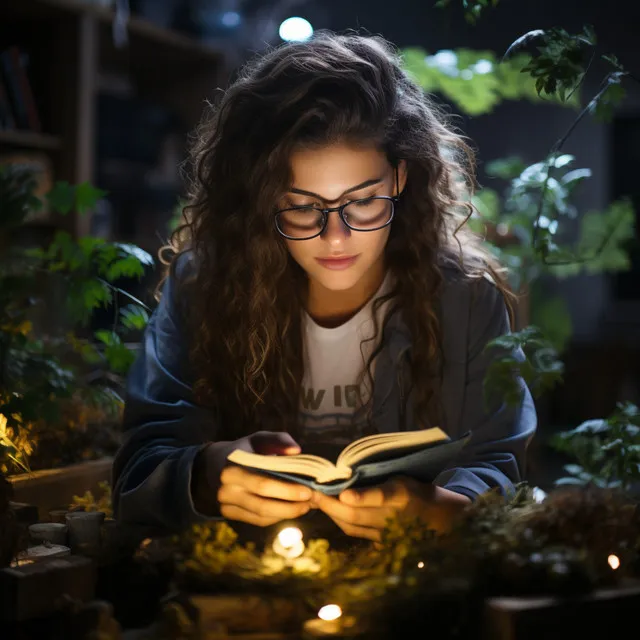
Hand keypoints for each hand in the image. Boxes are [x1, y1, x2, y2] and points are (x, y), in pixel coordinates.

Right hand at [194, 430, 312, 526]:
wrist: (214, 464)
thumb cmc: (245, 449)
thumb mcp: (259, 438)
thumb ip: (279, 441)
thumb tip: (296, 451)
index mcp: (232, 466)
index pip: (263, 483)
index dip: (287, 490)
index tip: (309, 491)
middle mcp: (226, 488)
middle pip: (262, 504)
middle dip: (291, 505)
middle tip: (312, 501)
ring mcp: (225, 504)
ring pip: (261, 516)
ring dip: (287, 514)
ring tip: (307, 507)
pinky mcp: (228, 514)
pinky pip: (256, 520)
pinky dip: (276, 517)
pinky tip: (291, 510)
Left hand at [312, 476, 470, 541]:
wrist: (433, 516)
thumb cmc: (412, 487)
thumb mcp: (400, 475)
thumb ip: (377, 476)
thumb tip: (347, 471)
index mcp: (400, 495)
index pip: (380, 496)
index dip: (361, 497)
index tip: (344, 494)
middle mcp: (392, 516)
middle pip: (357, 514)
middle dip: (331, 505)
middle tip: (312, 493)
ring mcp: (385, 532)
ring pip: (352, 525)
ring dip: (331, 513)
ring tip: (315, 500)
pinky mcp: (380, 541)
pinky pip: (355, 532)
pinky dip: (339, 521)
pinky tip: (329, 511)